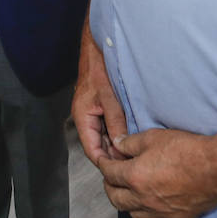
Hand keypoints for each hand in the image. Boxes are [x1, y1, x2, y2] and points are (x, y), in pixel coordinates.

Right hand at [73, 19, 128, 165]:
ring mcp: (93, 112)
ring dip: (116, 143)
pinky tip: (132, 136)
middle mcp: (85, 116)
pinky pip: (108, 125)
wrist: (100, 45)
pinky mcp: (101, 106)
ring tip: (134, 154)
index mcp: (82, 116)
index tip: (121, 172)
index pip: (91, 149)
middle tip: (133, 164)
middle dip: (113, 155)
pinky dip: (118, 132)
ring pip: (104, 136)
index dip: (105, 162)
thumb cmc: (100, 67)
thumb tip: (121, 145)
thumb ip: (116, 122)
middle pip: (98, 145)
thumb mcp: (110, 97)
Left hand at [96, 128, 216, 217]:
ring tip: (129, 192)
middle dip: (109, 186)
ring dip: (127, 202)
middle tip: (111, 178)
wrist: (216, 169)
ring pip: (133, 214)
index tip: (104, 159)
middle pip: (115, 198)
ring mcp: (159, 213)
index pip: (109, 173)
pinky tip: (152, 205)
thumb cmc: (187, 151)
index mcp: (134, 177)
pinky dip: (149, 214)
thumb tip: (117, 144)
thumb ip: (131, 143)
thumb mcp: (154, 137)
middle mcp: (143, 199)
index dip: (104, 164)